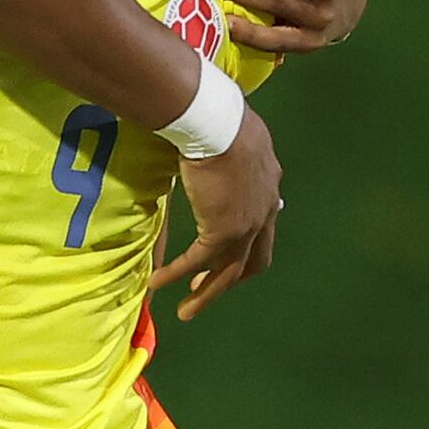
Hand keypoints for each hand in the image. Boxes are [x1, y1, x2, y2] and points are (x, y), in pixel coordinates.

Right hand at [153, 116, 282, 319]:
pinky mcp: (223, 231)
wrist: (216, 121)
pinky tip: (158, 283)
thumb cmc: (220, 117)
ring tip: (186, 311)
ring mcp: (247, 224)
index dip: (247, 243)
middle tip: (208, 289)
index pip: (263, 225)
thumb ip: (229, 150)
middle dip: (231, 278)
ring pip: (228, 271)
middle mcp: (265, 210)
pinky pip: (199, 262)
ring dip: (206, 293)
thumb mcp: (232, 135)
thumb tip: (208, 144)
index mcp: (269, 184)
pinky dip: (178, 274)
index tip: (228, 253)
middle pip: (253, 259)